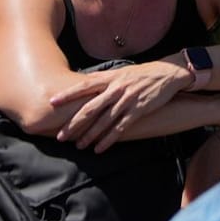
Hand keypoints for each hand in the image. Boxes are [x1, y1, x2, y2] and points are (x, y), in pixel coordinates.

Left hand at [50, 60, 192, 151]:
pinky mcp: (138, 110)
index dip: (68, 94)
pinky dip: (108, 139)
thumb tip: (83, 84)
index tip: (52, 102)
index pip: (84, 85)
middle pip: (90, 108)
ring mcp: (127, 100)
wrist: (167, 73)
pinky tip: (99, 148)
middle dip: (74, 124)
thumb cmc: (141, 74)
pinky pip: (120, 128)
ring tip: (78, 146)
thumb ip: (103, 80)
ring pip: (103, 121)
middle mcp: (116, 88)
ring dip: (89, 135)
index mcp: (110, 78)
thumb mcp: (120, 72)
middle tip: (60, 136)